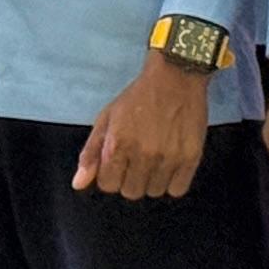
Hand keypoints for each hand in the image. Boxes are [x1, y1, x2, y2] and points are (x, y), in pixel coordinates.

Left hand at [76, 50, 211, 199]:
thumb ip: (91, 153)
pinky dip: (173, 181)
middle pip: (131, 192)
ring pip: (154, 191)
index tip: (119, 161)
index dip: (111, 174)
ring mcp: (169, 158)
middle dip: (130, 178)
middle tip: (138, 158)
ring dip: (152, 179)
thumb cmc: (137, 98)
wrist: (175, 77)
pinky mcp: (191, 158)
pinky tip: (170, 163)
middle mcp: (143, 155)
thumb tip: (78, 184)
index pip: (108, 185)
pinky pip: (177, 189)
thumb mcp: (107, 118)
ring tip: (155, 158)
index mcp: (118, 144)